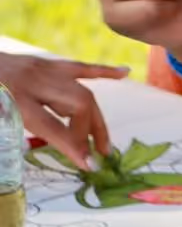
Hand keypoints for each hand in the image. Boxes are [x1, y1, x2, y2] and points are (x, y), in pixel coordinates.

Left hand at [0, 53, 128, 168]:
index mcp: (15, 98)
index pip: (53, 126)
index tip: (88, 165)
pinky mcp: (44, 61)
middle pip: (78, 104)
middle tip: (96, 154)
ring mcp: (42, 68)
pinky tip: (125, 73)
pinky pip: (79, 67)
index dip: (73, 146)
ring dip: (96, 116)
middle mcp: (34, 81)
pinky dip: (104, 71)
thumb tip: (47, 150)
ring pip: (82, 90)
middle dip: (90, 131)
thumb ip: (12, 132)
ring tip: (104, 140)